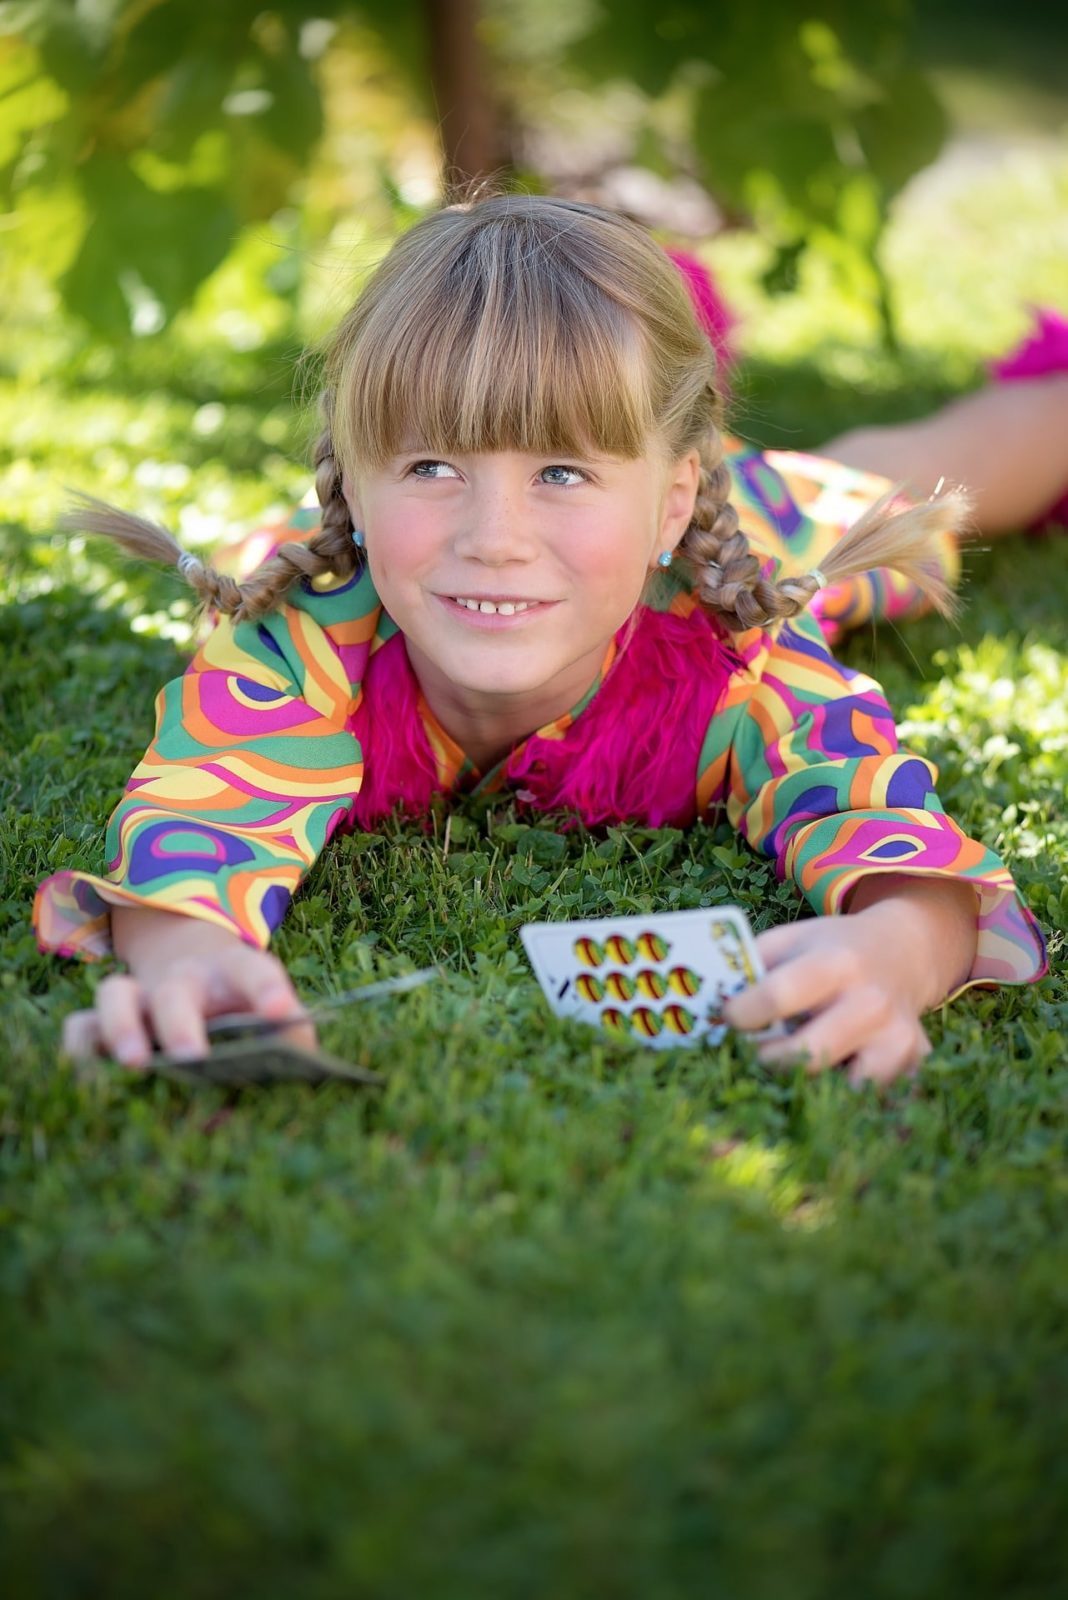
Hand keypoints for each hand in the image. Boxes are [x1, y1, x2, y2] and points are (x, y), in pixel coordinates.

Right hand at [61, 905, 315, 1069]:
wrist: (201, 988)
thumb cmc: (247, 1018)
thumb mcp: (274, 1029)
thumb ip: (282, 1060)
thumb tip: (247, 1116)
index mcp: (234, 975)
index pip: (254, 971)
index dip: (268, 989)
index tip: (280, 1013)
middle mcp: (184, 980)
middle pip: (177, 990)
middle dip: (182, 1024)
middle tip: (192, 1058)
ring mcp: (141, 996)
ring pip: (117, 994)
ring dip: (121, 1028)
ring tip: (134, 1065)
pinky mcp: (106, 1020)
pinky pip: (81, 1027)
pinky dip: (80, 1051)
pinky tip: (90, 1082)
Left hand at [722, 877, 978, 1087]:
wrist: (903, 951)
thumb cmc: (832, 949)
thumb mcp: (792, 938)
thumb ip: (753, 965)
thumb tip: (706, 1003)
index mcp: (836, 963)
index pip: (778, 996)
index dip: (742, 1014)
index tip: (728, 1018)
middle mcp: (871, 1002)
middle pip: (804, 1054)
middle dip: (767, 1059)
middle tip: (752, 1052)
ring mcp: (897, 1038)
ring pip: (839, 1088)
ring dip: (809, 1083)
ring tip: (796, 1062)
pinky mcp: (912, 1064)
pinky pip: (868, 1098)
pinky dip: (843, 1092)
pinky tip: (834, 1071)